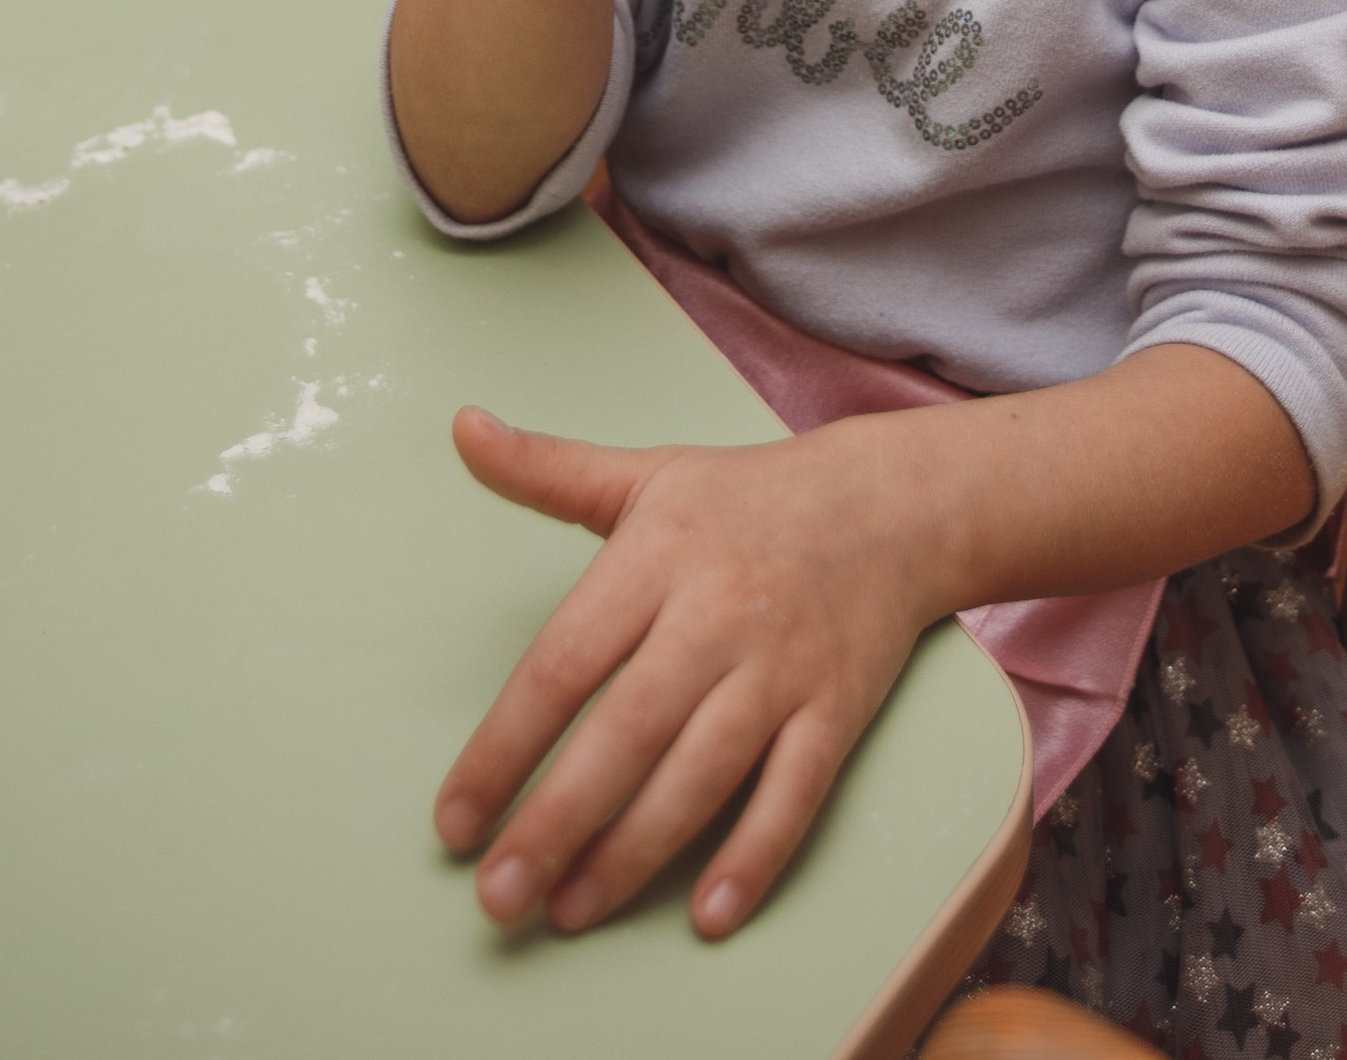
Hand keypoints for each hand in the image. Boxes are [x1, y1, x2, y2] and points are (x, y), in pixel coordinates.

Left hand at [434, 406, 942, 940]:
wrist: (892, 503)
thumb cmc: (749, 498)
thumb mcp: (646, 474)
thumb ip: (547, 469)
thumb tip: (462, 428)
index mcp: (658, 556)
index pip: (565, 662)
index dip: (505, 745)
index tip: (453, 818)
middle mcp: (717, 614)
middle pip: (627, 731)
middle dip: (556, 820)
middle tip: (497, 897)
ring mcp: (782, 668)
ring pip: (702, 773)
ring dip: (634, 852)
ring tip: (570, 911)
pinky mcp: (837, 711)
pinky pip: (794, 794)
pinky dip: (755, 856)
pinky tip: (709, 918)